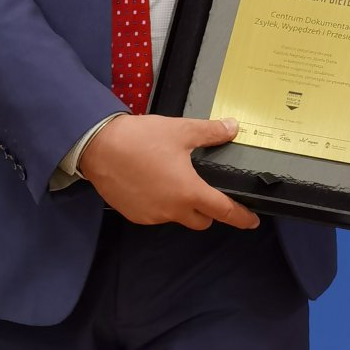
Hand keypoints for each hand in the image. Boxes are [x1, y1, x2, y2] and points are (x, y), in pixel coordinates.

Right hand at [78, 114, 259, 230]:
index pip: (224, 211)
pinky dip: (159, 205)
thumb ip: (211, 132)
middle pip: (201, 221)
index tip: (251, 221)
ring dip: (180, 206)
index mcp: (189, 192)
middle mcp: (172, 210)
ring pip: (177, 218)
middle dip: (207, 210)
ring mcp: (152, 216)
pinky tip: (151, 184)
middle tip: (202, 190)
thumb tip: (232, 128)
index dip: (241, 217)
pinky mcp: (134, 215)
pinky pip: (155, 215)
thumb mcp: (180, 131)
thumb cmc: (139, 139)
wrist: (98, 147)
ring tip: (170, 180)